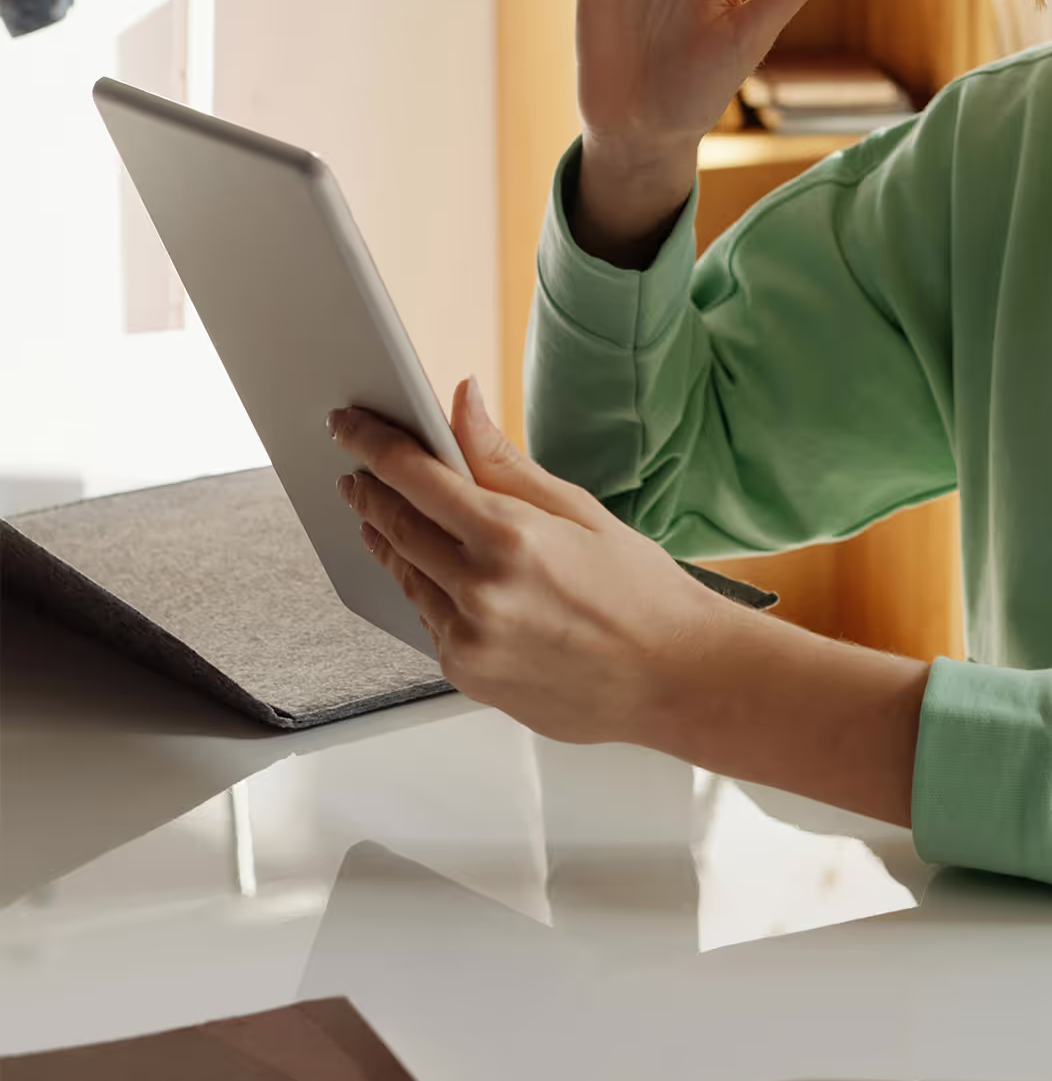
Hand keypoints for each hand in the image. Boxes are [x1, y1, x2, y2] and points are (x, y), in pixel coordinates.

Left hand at [330, 378, 735, 746]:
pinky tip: (430, 573)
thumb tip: (461, 401)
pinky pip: (427, 621)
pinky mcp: (467, 675)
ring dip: (388, 541)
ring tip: (381, 516)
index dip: (372, 443)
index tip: (347, 425)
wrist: (675, 678)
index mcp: (511, 537)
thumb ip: (504, 460)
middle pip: (397, 526)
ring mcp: (468, 639)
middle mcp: (480, 590)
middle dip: (369, 491)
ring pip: (405, 576)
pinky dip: (423, 590)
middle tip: (355, 470)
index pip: (415, 476)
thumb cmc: (643, 593)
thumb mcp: (579, 509)